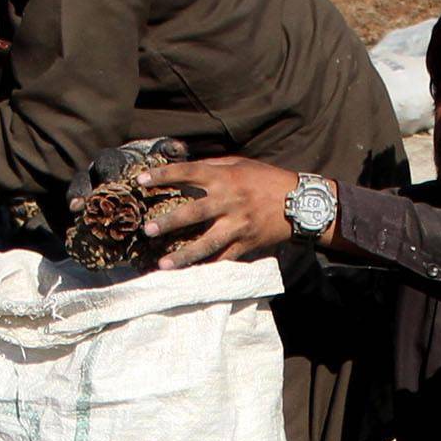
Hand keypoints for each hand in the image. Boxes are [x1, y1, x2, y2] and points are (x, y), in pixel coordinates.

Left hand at [145, 154, 310, 267]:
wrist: (299, 203)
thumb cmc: (267, 179)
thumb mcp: (241, 164)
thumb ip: (213, 166)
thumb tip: (185, 169)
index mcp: (225, 178)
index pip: (189, 173)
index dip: (164, 175)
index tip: (141, 180)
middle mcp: (230, 201)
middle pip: (194, 212)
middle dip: (170, 222)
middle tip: (148, 229)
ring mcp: (238, 225)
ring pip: (207, 243)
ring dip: (184, 255)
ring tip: (163, 265)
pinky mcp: (246, 244)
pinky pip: (224, 259)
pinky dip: (208, 268)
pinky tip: (191, 275)